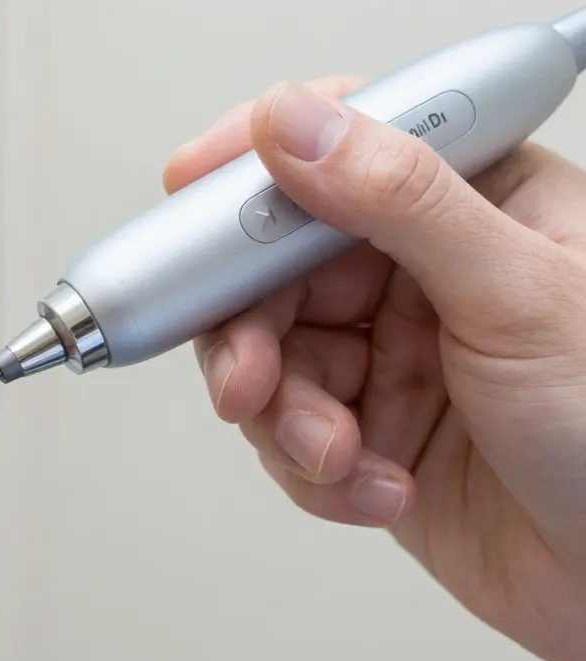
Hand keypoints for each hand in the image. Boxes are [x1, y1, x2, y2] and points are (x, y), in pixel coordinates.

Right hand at [166, 78, 585, 660]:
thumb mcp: (517, 296)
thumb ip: (400, 201)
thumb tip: (295, 126)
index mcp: (473, 203)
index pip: (338, 151)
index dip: (256, 170)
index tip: (191, 198)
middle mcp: (421, 274)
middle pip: (276, 270)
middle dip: (252, 334)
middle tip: (248, 382)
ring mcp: (391, 356)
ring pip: (272, 361)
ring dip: (289, 420)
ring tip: (338, 455)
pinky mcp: (370, 434)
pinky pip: (290, 438)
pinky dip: (316, 474)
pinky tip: (378, 488)